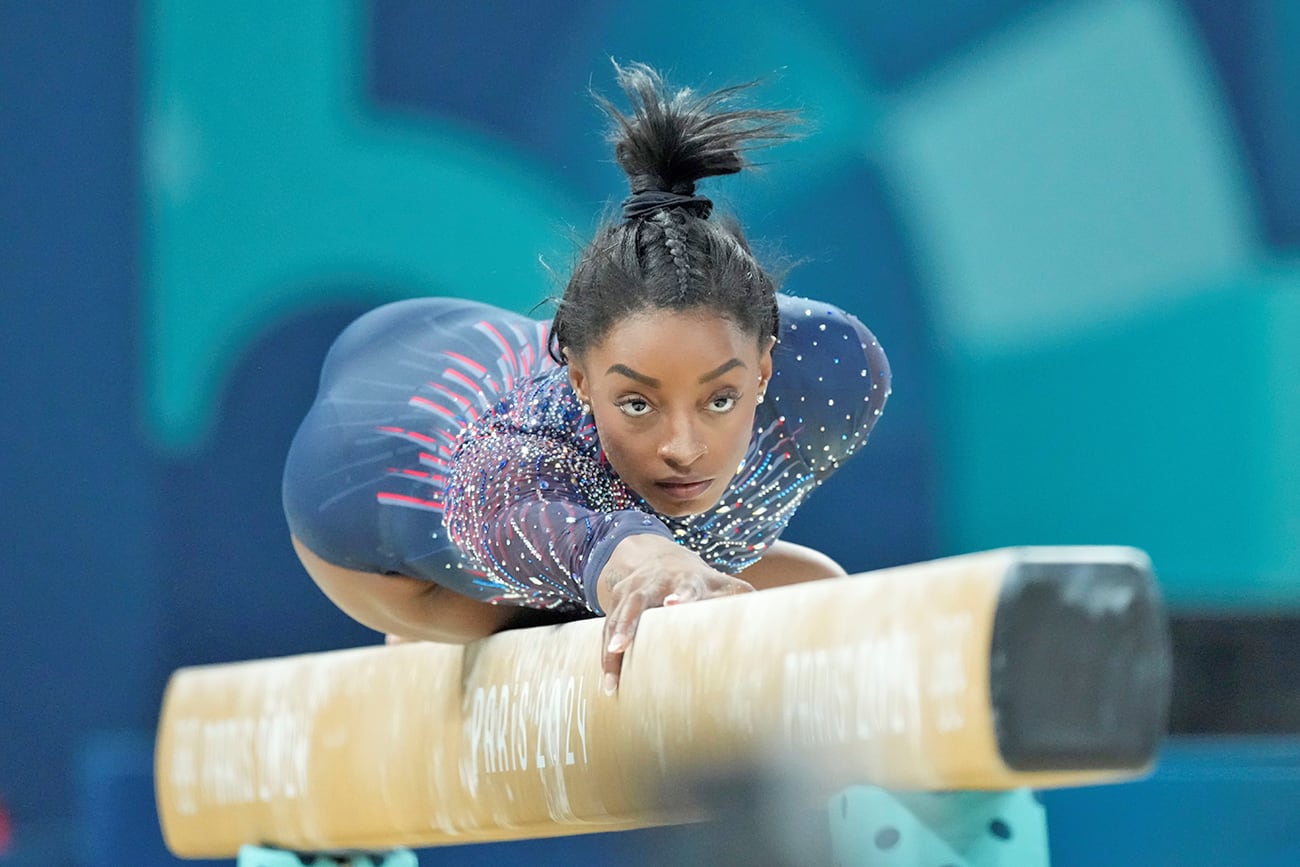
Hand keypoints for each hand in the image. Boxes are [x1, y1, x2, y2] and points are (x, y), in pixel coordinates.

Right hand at [596, 534, 753, 694]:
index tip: (674, 604)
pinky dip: (605, 656)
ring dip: (610, 648)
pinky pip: (605, 629)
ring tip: (610, 681)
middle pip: (638, 602)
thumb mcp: (722, 585)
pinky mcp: (616, 602)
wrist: (660, 557)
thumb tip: (780, 620)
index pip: (684, 585)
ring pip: (616, 618)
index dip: (681, 594)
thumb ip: (742, 599)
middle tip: (621, 647)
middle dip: (627, 624)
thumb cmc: (700, 582)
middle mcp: (654, 583)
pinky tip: (608, 683)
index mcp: (686, 579)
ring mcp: (631, 591)